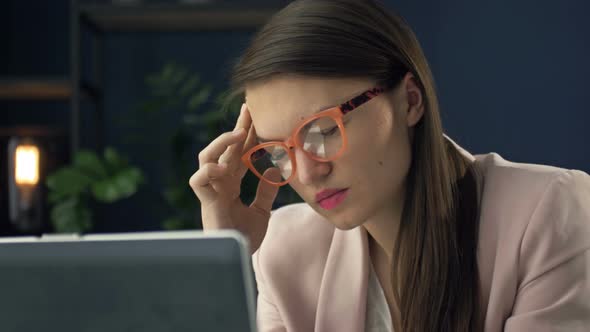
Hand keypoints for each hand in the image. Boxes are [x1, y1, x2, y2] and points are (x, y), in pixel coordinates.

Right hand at [189, 103, 280, 253]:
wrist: (236, 259)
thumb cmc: (245, 239)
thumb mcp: (262, 211)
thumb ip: (266, 191)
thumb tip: (275, 169)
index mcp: (231, 183)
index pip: (239, 153)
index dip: (247, 134)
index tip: (256, 114)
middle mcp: (219, 183)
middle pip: (225, 148)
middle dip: (236, 128)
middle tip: (248, 109)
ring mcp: (211, 190)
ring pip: (206, 157)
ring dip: (221, 142)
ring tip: (239, 132)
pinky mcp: (206, 202)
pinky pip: (199, 180)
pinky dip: (209, 170)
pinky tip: (223, 166)